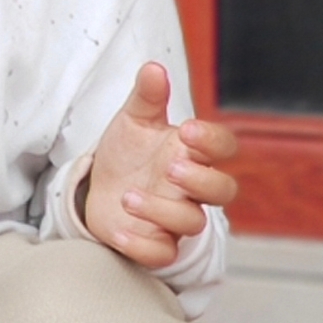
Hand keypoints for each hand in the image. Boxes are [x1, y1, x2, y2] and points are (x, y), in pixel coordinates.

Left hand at [78, 62, 238, 269]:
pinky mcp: (155, 244)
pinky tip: (120, 229)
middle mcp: (190, 189)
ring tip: (128, 196)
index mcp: (192, 153)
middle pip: (223, 191)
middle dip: (202, 181)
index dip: (214, 141)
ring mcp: (175, 219)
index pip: (223, 148)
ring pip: (192, 223)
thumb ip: (146, 96)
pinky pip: (162, 253)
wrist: (98, 188)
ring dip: (161, 210)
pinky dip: (142, 245)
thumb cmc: (128, 152)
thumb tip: (153, 68)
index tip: (188, 130)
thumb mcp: (133, 120)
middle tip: (170, 168)